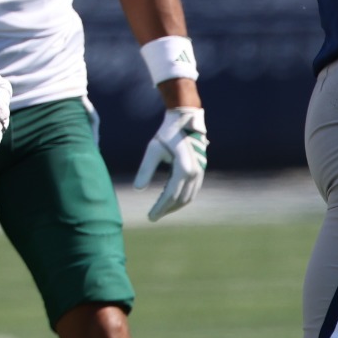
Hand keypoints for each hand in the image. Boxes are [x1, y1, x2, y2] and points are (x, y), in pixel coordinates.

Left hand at [133, 106, 207, 220]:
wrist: (185, 120)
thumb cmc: (167, 133)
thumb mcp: (153, 150)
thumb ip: (145, 170)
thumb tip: (137, 189)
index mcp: (183, 169)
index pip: (170, 195)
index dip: (160, 208)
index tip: (150, 217)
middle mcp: (194, 173)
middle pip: (180, 199)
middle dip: (167, 209)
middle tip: (154, 216)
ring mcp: (200, 171)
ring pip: (189, 196)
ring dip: (176, 205)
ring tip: (163, 210)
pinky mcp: (200, 169)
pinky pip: (193, 189)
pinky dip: (183, 197)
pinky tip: (172, 198)